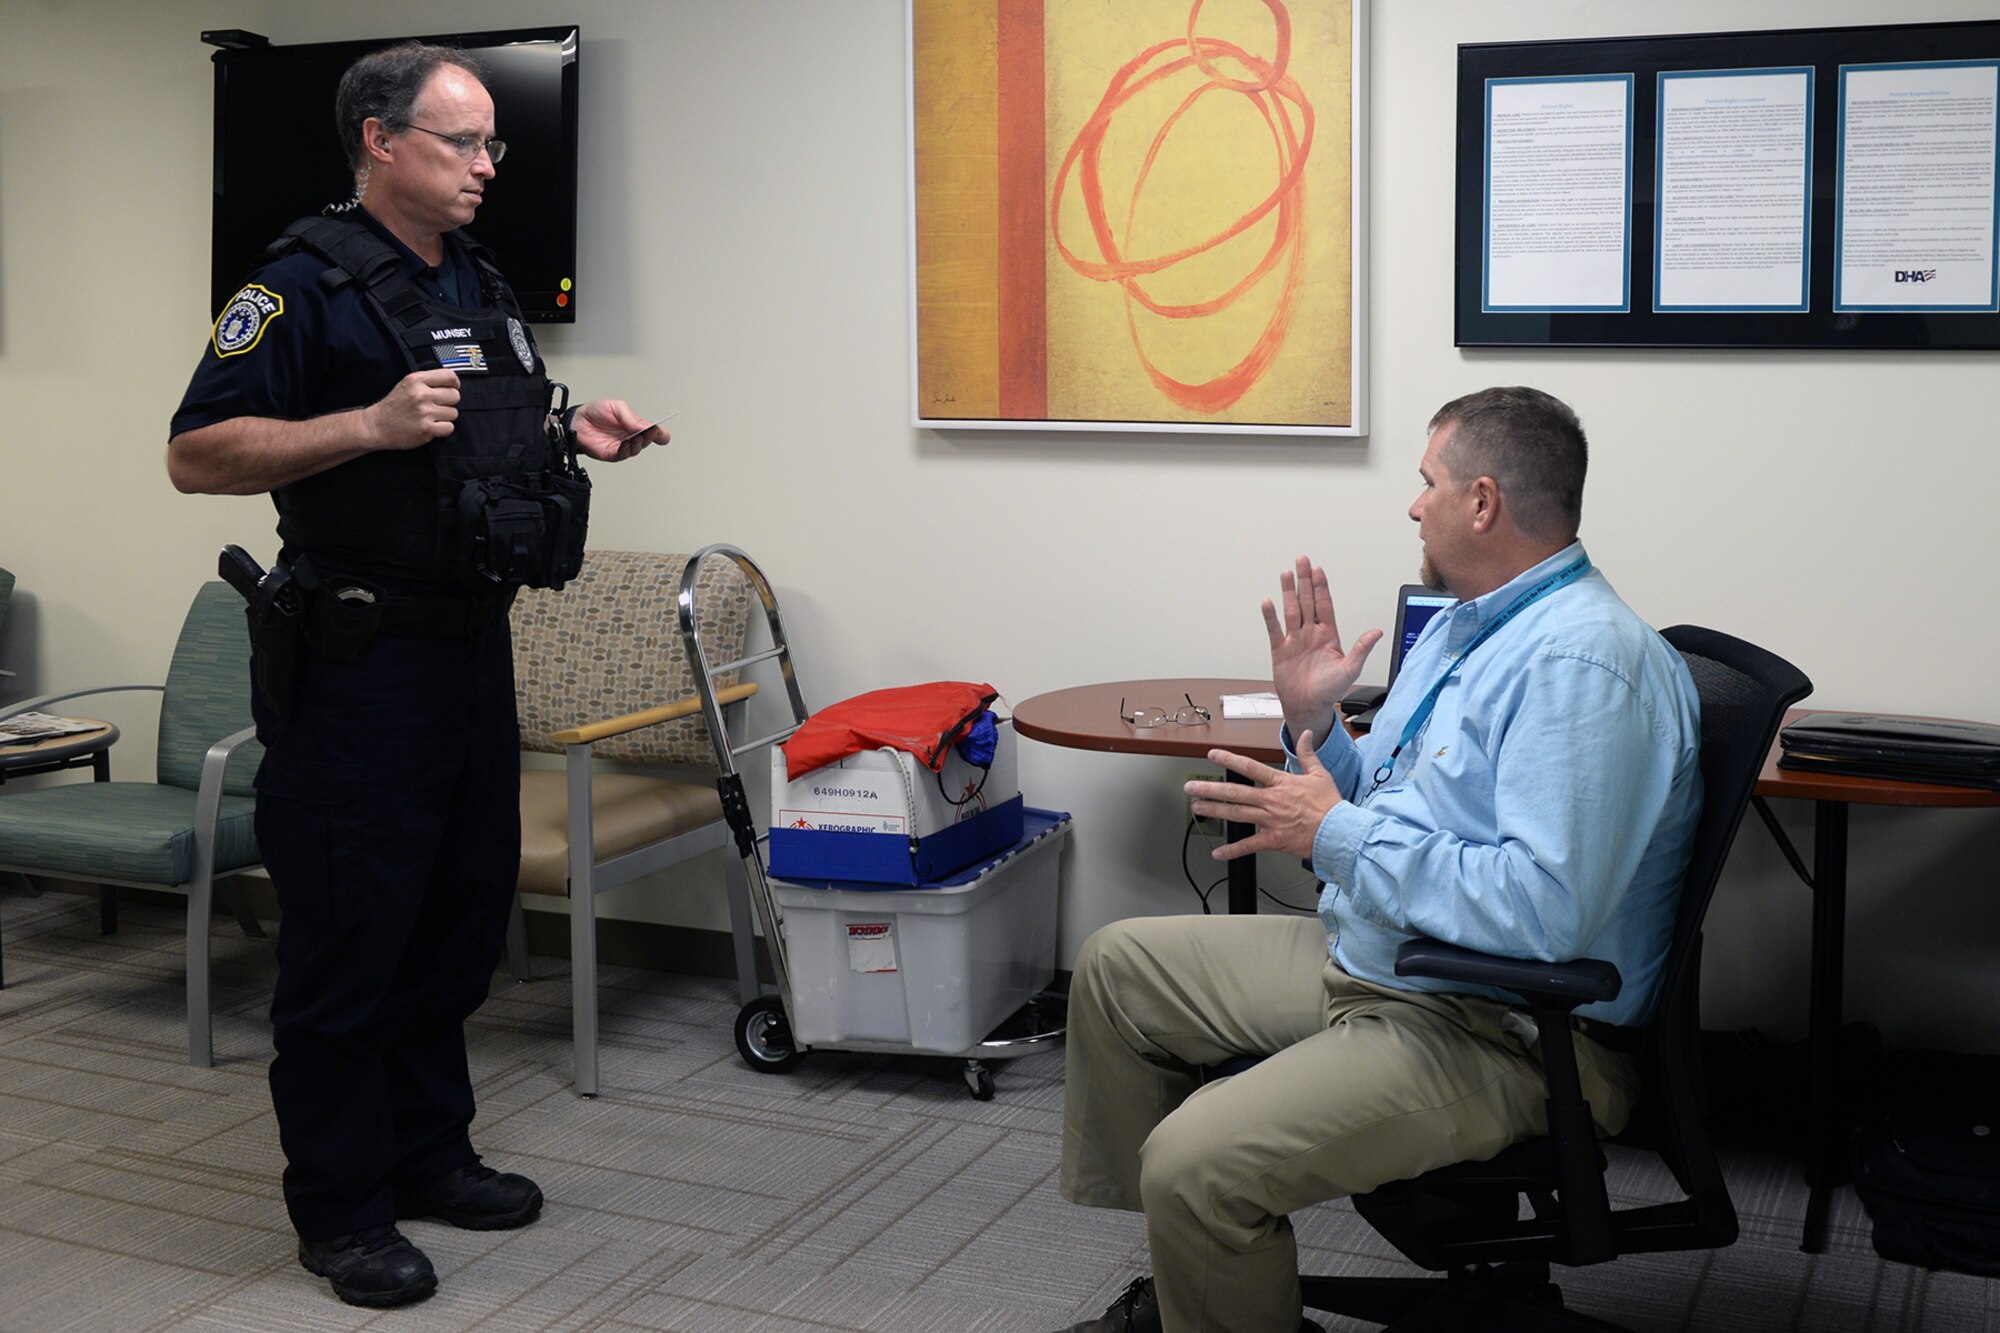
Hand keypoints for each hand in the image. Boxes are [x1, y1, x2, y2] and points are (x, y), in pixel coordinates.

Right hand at [366, 370, 460, 448]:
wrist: (376, 426)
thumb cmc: (393, 406)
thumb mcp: (406, 384)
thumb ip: (427, 381)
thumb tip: (452, 382)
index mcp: (416, 380)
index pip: (449, 376)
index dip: (454, 384)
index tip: (451, 389)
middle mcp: (421, 394)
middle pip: (455, 395)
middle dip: (448, 402)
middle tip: (436, 407)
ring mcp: (424, 412)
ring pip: (453, 413)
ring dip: (445, 417)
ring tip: (430, 418)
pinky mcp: (426, 428)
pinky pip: (449, 428)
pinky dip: (443, 430)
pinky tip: (431, 427)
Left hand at [571, 398, 668, 460]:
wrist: (577, 420)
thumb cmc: (596, 411)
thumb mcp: (616, 407)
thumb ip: (630, 417)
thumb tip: (643, 427)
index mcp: (635, 425)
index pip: (655, 432)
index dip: (660, 433)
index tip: (658, 430)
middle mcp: (631, 436)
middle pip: (647, 441)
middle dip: (649, 437)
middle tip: (648, 432)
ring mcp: (622, 446)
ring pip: (636, 450)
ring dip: (638, 445)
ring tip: (635, 438)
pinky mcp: (612, 454)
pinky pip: (622, 455)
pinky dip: (625, 451)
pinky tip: (625, 444)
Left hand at [1187, 735, 1343, 862]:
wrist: (1339, 832)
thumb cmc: (1330, 806)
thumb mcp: (1320, 775)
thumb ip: (1308, 754)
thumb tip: (1307, 734)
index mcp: (1281, 784)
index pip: (1250, 767)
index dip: (1229, 759)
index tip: (1212, 754)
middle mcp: (1271, 801)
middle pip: (1235, 792)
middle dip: (1210, 789)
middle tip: (1192, 787)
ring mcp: (1270, 820)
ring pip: (1236, 814)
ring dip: (1214, 811)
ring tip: (1197, 808)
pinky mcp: (1273, 840)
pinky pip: (1249, 845)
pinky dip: (1232, 850)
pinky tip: (1218, 853)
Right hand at [1263, 556, 1380, 744]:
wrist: (1310, 707)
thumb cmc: (1330, 690)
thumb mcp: (1351, 669)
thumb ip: (1362, 648)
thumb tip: (1377, 632)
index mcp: (1328, 635)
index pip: (1324, 605)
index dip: (1321, 588)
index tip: (1318, 571)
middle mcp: (1310, 634)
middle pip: (1306, 601)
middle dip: (1304, 581)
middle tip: (1302, 560)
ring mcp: (1294, 641)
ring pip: (1290, 611)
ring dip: (1288, 592)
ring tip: (1286, 574)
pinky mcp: (1280, 651)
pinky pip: (1274, 631)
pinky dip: (1270, 617)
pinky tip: (1268, 603)